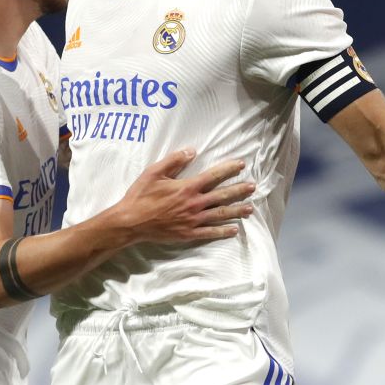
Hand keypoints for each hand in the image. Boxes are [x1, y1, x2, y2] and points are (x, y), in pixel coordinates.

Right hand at [115, 148, 254, 244]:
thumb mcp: (154, 172)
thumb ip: (174, 161)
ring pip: (219, 214)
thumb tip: (192, 151)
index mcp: (187, 188)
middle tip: (253, 187)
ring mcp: (192, 220)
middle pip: (222, 196)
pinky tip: (234, 230)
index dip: (229, 169)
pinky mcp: (188, 234)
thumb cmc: (141, 195)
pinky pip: (209, 233)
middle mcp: (194, 204)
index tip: (242, 164)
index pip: (213, 176)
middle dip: (239, 190)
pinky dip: (223, 231)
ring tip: (250, 208)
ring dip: (236, 211)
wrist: (131, 222)